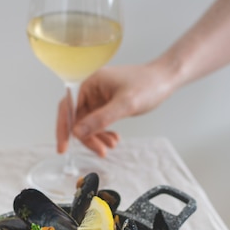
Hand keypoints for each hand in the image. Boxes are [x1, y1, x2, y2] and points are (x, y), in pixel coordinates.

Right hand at [56, 63, 173, 156]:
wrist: (166, 79)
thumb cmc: (148, 85)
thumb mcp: (125, 104)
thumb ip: (101, 118)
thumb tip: (77, 132)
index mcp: (90, 84)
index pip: (67, 108)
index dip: (63, 129)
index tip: (63, 148)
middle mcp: (91, 90)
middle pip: (78, 118)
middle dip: (87, 137)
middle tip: (99, 151)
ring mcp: (99, 97)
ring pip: (88, 123)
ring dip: (96, 137)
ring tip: (110, 146)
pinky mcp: (107, 104)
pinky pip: (98, 122)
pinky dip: (104, 133)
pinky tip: (114, 139)